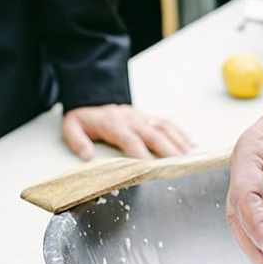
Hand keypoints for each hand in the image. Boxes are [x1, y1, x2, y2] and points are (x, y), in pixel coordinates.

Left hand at [62, 103, 192, 159]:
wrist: (91, 95)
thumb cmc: (84, 117)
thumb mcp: (71, 126)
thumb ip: (77, 141)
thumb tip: (87, 156)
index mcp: (113, 123)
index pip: (129, 139)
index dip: (140, 153)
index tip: (149, 168)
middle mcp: (131, 118)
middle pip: (152, 134)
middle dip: (167, 150)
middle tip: (179, 165)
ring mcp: (141, 116)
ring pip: (164, 127)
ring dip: (178, 142)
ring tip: (190, 158)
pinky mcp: (148, 116)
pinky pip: (167, 123)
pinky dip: (180, 134)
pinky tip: (190, 145)